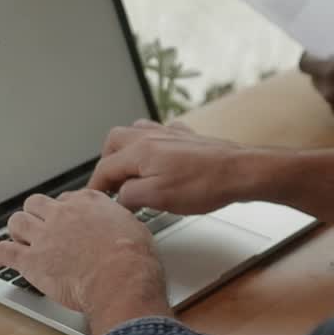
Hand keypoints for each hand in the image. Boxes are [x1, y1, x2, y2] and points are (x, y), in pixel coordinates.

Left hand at [0, 190, 169, 334]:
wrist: (122, 278)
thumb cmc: (133, 259)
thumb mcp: (134, 227)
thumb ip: (118, 222)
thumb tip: (120, 226)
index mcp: (88, 202)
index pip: (67, 198)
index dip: (64, 210)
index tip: (66, 219)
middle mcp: (63, 214)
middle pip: (37, 204)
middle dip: (36, 214)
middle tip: (39, 226)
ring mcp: (45, 236)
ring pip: (17, 222)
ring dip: (17, 231)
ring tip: (19, 240)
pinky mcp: (32, 261)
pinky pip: (4, 252)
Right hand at [88, 120, 249, 213]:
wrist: (240, 171)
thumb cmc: (204, 184)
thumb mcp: (158, 198)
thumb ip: (130, 195)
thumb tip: (119, 197)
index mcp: (139, 150)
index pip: (104, 168)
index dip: (96, 188)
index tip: (94, 202)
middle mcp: (150, 136)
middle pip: (114, 142)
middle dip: (107, 163)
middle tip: (111, 185)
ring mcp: (169, 134)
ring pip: (135, 132)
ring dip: (127, 150)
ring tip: (131, 171)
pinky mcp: (186, 138)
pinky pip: (161, 133)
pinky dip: (153, 145)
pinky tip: (160, 158)